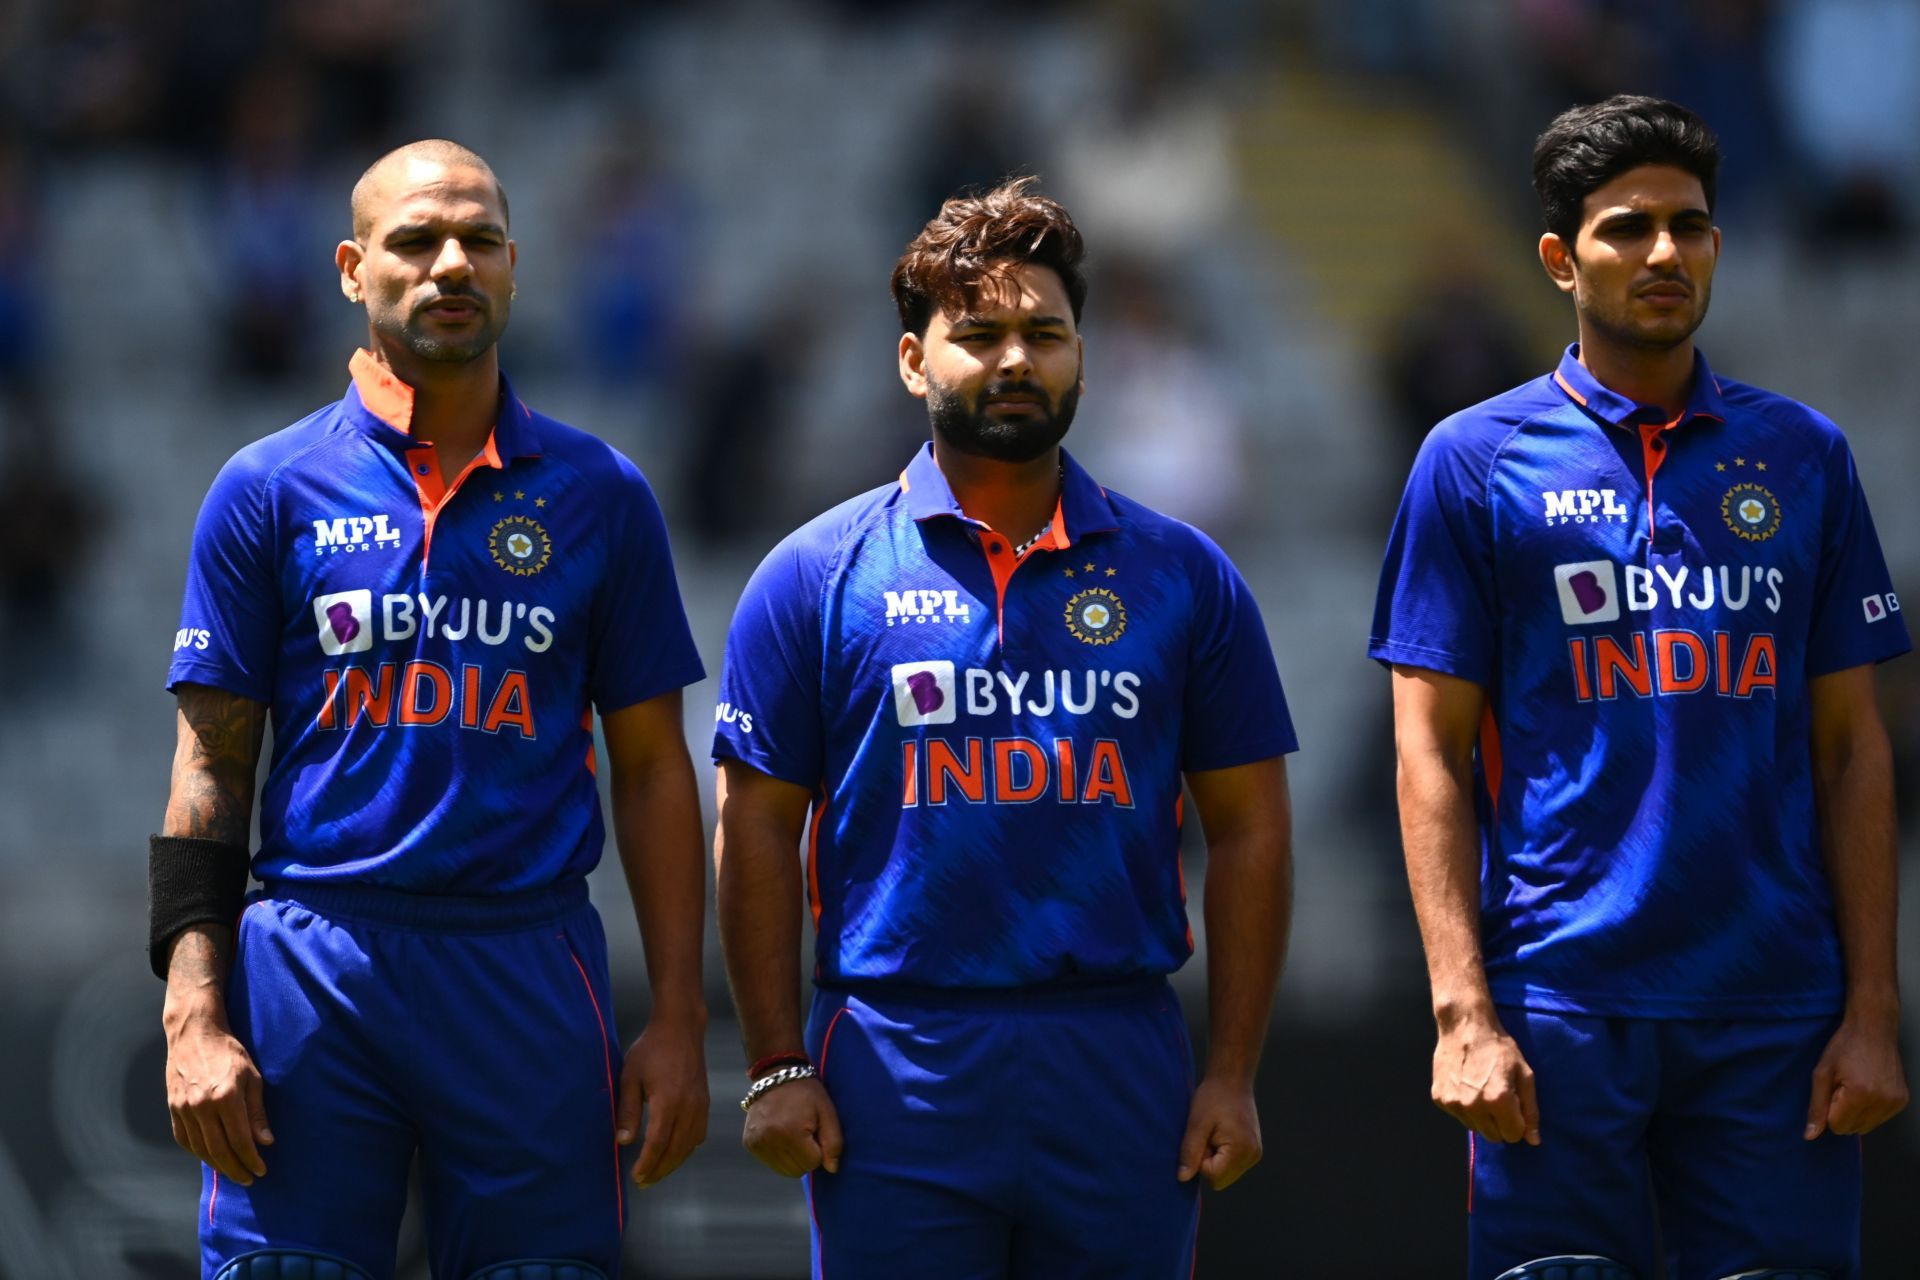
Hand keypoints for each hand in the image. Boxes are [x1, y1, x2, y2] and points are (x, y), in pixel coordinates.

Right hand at [165, 1010, 271, 1185]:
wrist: (194, 1033)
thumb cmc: (229, 1052)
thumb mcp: (253, 1077)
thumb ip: (257, 1112)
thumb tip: (266, 1142)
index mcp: (226, 1096)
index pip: (240, 1139)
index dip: (251, 1159)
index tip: (261, 1170)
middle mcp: (202, 1105)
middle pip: (219, 1150)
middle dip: (235, 1168)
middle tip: (248, 1180)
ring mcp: (183, 1108)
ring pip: (200, 1148)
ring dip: (217, 1165)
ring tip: (232, 1172)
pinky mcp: (173, 1107)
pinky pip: (184, 1139)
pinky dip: (198, 1152)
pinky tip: (210, 1157)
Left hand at [617, 1019, 708, 1186]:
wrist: (680, 1028)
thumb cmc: (651, 1049)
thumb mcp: (630, 1077)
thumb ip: (627, 1111)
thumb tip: (623, 1142)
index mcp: (668, 1102)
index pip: (658, 1144)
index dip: (647, 1164)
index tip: (635, 1177)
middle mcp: (689, 1107)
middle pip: (676, 1150)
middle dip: (659, 1170)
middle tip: (643, 1182)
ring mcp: (700, 1105)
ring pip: (690, 1145)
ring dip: (673, 1163)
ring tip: (657, 1172)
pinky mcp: (705, 1101)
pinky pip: (699, 1134)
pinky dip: (687, 1148)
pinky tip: (676, 1151)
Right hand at [742, 1077, 842, 1176]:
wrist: (777, 1074)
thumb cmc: (807, 1093)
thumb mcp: (827, 1112)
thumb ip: (834, 1142)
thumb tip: (832, 1169)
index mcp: (791, 1133)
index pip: (813, 1163)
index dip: (819, 1149)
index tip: (815, 1130)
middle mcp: (770, 1140)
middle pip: (797, 1170)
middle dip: (806, 1156)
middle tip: (805, 1132)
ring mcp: (757, 1143)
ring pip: (783, 1170)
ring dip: (792, 1158)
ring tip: (793, 1134)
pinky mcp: (749, 1143)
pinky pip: (770, 1162)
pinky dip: (779, 1154)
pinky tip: (781, 1135)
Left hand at [1177, 1075, 1261, 1189]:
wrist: (1232, 1079)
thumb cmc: (1213, 1097)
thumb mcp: (1196, 1123)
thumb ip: (1190, 1152)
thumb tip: (1182, 1179)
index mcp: (1241, 1150)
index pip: (1213, 1177)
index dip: (1200, 1160)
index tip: (1202, 1137)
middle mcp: (1252, 1156)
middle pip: (1220, 1180)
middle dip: (1208, 1162)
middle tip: (1207, 1135)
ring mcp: (1254, 1154)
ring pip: (1225, 1174)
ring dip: (1215, 1159)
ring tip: (1214, 1133)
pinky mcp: (1253, 1150)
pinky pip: (1232, 1165)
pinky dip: (1223, 1155)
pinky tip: (1221, 1134)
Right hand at [1431, 1014, 1538, 1144]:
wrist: (1464, 1026)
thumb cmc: (1498, 1047)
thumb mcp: (1524, 1074)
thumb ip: (1530, 1110)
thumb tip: (1533, 1140)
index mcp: (1499, 1101)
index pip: (1513, 1135)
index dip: (1517, 1122)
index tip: (1514, 1105)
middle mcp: (1474, 1106)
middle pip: (1493, 1136)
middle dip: (1500, 1123)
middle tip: (1498, 1098)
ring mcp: (1453, 1103)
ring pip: (1475, 1128)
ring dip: (1481, 1117)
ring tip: (1481, 1090)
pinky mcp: (1439, 1098)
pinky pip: (1458, 1116)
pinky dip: (1464, 1107)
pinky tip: (1466, 1086)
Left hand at [1806, 1014, 1907, 1138]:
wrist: (1873, 1028)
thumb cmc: (1844, 1046)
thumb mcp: (1822, 1073)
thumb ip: (1816, 1107)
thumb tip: (1810, 1136)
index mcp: (1860, 1095)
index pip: (1838, 1127)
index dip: (1830, 1110)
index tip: (1834, 1089)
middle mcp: (1882, 1102)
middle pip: (1852, 1129)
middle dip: (1843, 1112)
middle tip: (1844, 1086)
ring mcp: (1896, 1102)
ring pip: (1866, 1127)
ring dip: (1857, 1112)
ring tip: (1856, 1085)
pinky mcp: (1902, 1101)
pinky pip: (1880, 1118)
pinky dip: (1870, 1109)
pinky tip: (1868, 1087)